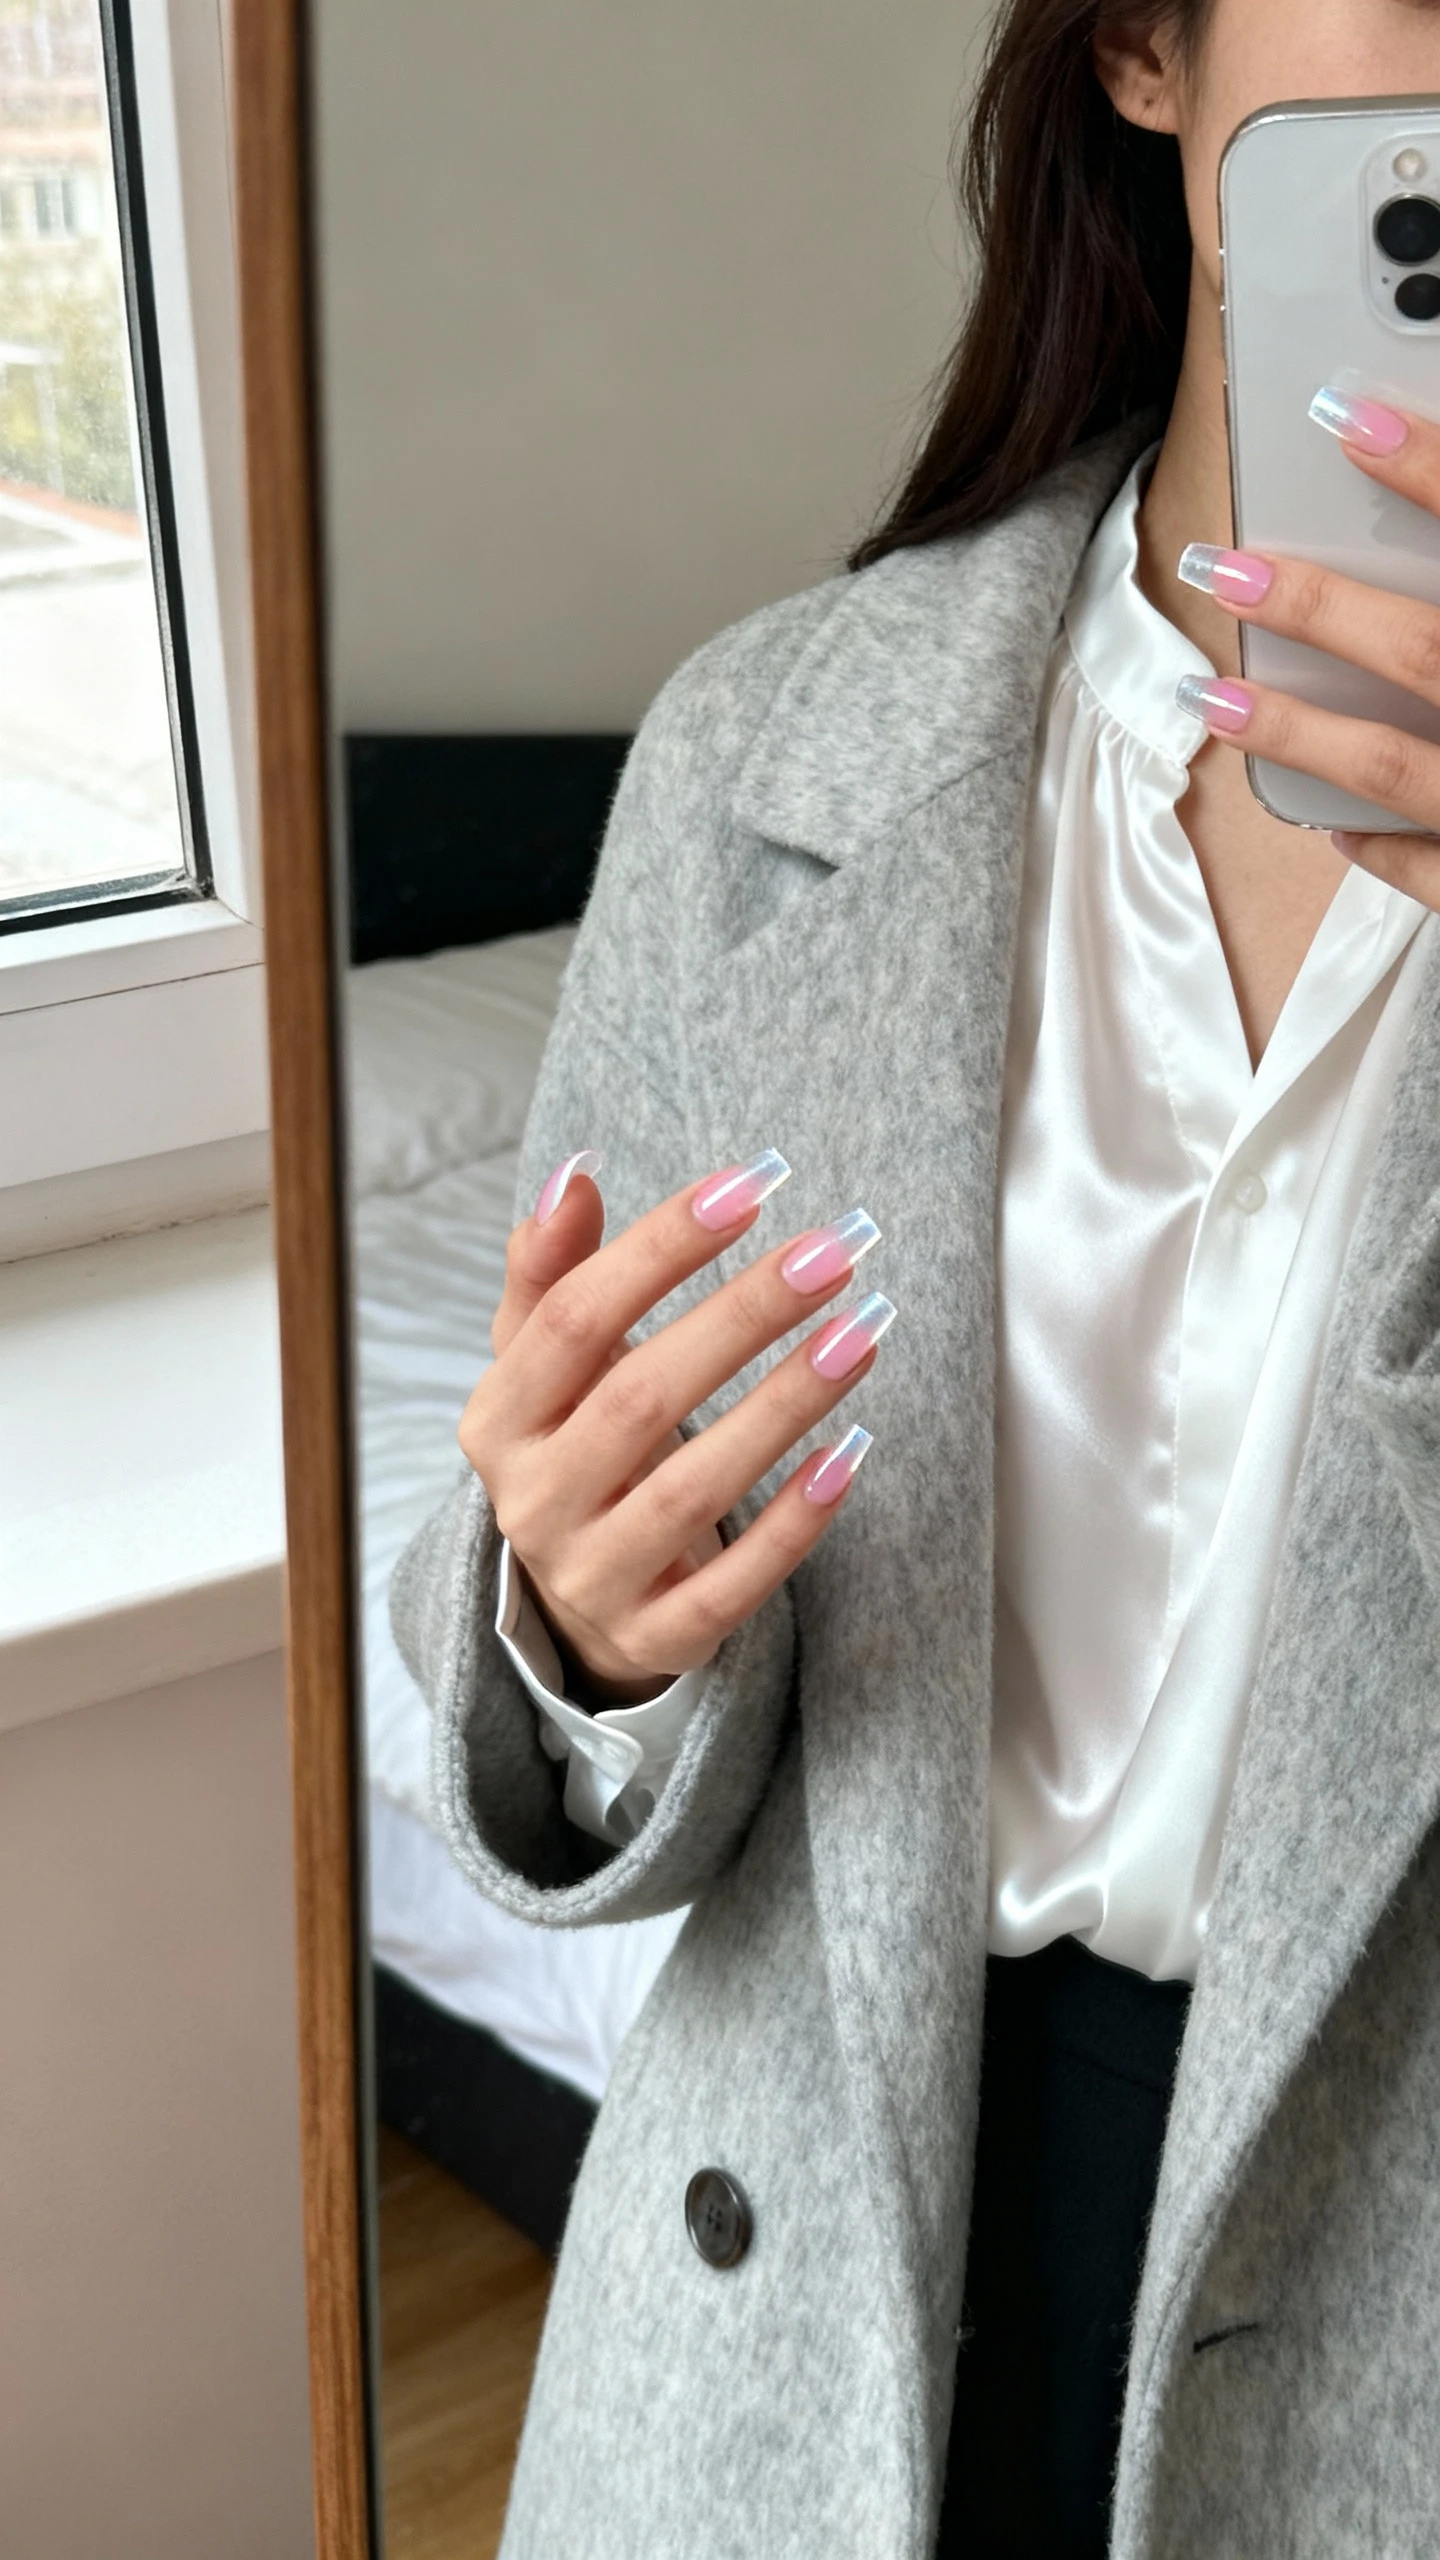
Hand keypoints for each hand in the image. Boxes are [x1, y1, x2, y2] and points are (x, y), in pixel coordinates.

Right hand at [458, 1149, 894, 1704]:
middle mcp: (533, 1503)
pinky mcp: (658, 1638)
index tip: (750, 1187)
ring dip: (784, 1406)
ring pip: (692, 1491)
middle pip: (639, 1398)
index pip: (573, 1320)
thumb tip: (571, 1179)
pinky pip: (732, 1586)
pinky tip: (850, 1455)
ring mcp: (592, 1579)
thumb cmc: (577, 1447)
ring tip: (862, 1334)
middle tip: (832, 1255)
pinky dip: (793, 1523)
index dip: (658, 1249)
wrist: (576, 1604)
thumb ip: (551, 1275)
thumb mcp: (544, 1368)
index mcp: (498, 1421)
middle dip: (743, 1316)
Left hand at [1175, 391, 1439, 909]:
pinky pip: (1433, 870)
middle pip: (1426, 653)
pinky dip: (1375, 846)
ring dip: (1296, 731)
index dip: (1427, 468)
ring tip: (1210, 698)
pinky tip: (1323, 824)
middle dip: (1318, 608)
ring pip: (1394, 770)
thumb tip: (1426, 520)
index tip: (1337, 416)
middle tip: (1218, 568)